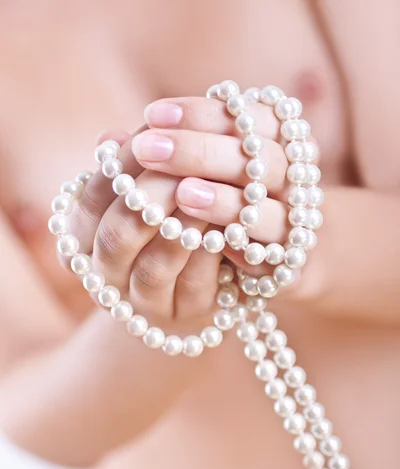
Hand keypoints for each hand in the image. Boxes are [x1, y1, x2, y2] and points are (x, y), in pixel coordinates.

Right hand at [65, 130, 222, 332]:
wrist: (197, 285)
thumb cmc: (164, 228)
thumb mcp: (145, 197)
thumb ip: (131, 170)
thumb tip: (110, 136)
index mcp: (84, 245)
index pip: (89, 203)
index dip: (119, 167)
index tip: (151, 134)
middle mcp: (106, 279)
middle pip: (117, 236)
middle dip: (150, 194)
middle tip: (181, 161)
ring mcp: (144, 304)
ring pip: (155, 265)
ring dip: (182, 223)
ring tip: (207, 188)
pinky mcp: (187, 316)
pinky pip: (195, 283)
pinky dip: (210, 249)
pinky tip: (228, 220)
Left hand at [133, 96, 326, 306]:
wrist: (288, 257)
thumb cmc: (233, 204)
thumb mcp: (205, 172)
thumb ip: (168, 154)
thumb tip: (108, 140)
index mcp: (277, 139)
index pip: (246, 115)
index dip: (201, 113)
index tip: (154, 113)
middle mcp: (293, 174)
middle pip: (257, 155)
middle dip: (201, 151)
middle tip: (150, 148)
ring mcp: (298, 219)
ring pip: (267, 206)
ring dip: (223, 200)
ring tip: (183, 193)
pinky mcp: (293, 263)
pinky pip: (270, 254)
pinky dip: (240, 245)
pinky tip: (210, 240)